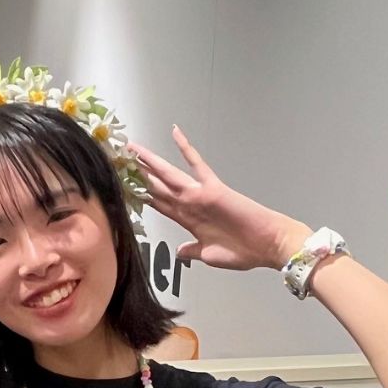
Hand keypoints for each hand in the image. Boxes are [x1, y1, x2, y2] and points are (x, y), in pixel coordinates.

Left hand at [129, 126, 310, 270]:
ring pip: (168, 175)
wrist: (265, 246)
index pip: (160, 205)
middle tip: (122, 161)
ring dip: (150, 163)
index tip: (127, 187)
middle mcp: (190, 205)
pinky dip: (186, 148)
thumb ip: (192, 251)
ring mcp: (199, 195)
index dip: (143, 196)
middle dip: (140, 175)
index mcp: (188, 221)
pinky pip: (196, 164)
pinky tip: (175, 132)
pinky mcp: (212, 189)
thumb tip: (180, 252)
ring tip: (132, 149)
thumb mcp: (209, 256)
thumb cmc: (243, 252)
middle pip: (158, 187)